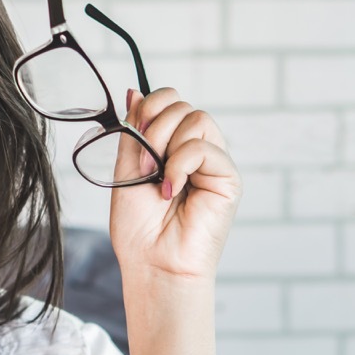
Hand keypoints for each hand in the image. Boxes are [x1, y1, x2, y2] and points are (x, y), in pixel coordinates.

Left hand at [108, 87, 240, 282]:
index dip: (150, 107)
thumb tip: (135, 91)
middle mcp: (195, 151)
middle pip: (182, 104)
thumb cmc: (139, 228)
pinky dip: (181, 164)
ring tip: (157, 177)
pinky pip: (205, 147)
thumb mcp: (126, 169)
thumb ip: (133, 131)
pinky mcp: (227, 179)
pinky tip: (171, 189)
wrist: (152, 264)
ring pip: (197, 118)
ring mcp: (213, 164)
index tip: (133, 135)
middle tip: (143, 163)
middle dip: (154, 127)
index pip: (169, 101)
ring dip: (167, 144)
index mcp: (171, 147)